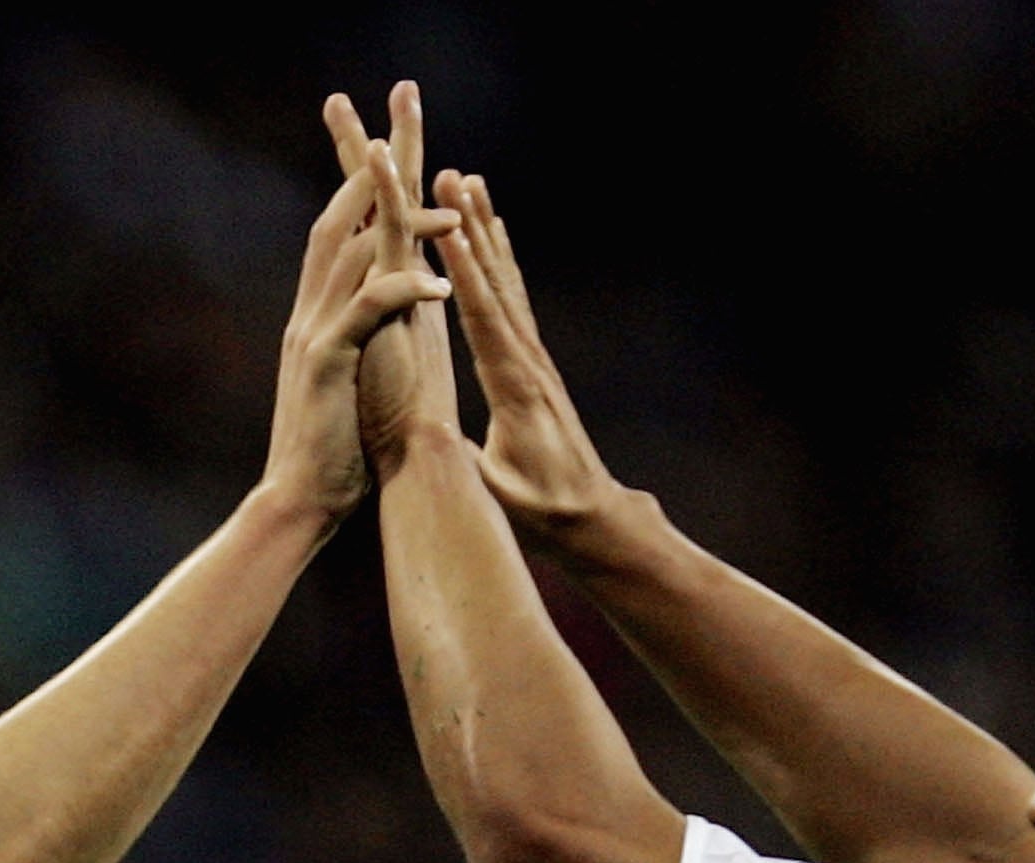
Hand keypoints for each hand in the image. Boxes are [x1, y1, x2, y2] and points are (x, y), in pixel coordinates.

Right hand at [261, 117, 455, 525]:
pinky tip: (439, 283)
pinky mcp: (328, 362)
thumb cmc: (331, 454)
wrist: (300, 503)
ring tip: (454, 212)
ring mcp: (316, 333)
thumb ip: (355, 342)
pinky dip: (403, 289)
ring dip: (403, 224)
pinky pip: (368, 310)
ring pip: (354, 253)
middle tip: (400, 114)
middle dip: (368, 163)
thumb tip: (374, 322)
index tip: (390, 143)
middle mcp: (312, 312)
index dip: (363, 186)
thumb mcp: (345, 381)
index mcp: (323, 315)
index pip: (341, 233)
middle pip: (338, 218)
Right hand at [433, 171, 628, 544]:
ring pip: (505, 280)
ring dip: (483, 229)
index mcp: (513, 386)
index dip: (464, 271)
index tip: (446, 225)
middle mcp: (526, 358)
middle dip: (470, 225)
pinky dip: (495, 260)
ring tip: (466, 182)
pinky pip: (511, 298)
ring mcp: (532, 356)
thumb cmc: (543, 511)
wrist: (591, 515)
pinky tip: (488, 234)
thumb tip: (443, 449)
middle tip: (450, 175)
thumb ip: (474, 467)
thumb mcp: (502, 493)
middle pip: (495, 280)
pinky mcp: (532, 361)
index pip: (483, 318)